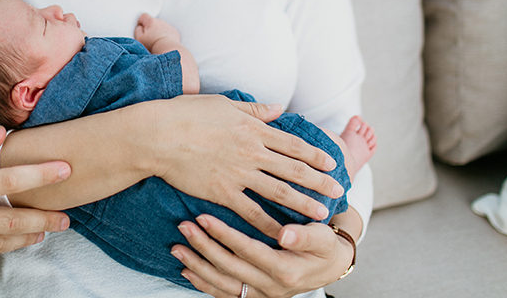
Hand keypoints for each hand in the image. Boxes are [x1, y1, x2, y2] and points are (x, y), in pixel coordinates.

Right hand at [134, 13, 179, 51]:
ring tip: (156, 42)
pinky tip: (163, 43)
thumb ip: (137, 30)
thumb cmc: (153, 45)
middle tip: (148, 38)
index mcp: (151, 21)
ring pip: (161, 26)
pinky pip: (168, 31)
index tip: (141, 28)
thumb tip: (139, 27)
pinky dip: (166, 35)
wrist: (168, 50)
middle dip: (150, 28)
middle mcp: (160, 22)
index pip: (143, 16)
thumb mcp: (139, 39)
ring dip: (158, 31)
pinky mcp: (174, 32)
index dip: (141, 22)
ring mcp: (168, 26)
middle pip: (153, 21)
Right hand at [150, 96, 343, 237]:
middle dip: (319, 181)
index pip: (293, 144)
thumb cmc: (187, 114)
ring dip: (303, 203)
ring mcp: (239, 174)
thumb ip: (254, 109)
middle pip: (293, 169)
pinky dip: (269, 224)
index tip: (331, 164)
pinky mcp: (223, 192)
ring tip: (321, 213)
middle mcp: (251, 152)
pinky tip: (284, 233)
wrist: (159, 135)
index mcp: (253, 129)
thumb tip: (278, 108)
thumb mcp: (224, 104)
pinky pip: (252, 212)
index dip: (315, 155)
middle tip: (338, 190)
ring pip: (279, 192)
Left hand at [172, 215, 353, 297]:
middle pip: (229, 267)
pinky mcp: (255, 297)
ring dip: (197, 266)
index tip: (204, 216)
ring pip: (223, 284)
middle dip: (203, 246)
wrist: (330, 265)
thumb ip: (305, 235)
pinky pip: (225, 294)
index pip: (247, 251)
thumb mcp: (322, 237)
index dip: (224, 234)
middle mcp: (272, 288)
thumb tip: (285, 234)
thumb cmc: (324, 246)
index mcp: (286, 270)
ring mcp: (262, 295)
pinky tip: (187, 270)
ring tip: (176, 248)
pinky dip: (204, 283)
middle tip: (184, 226)